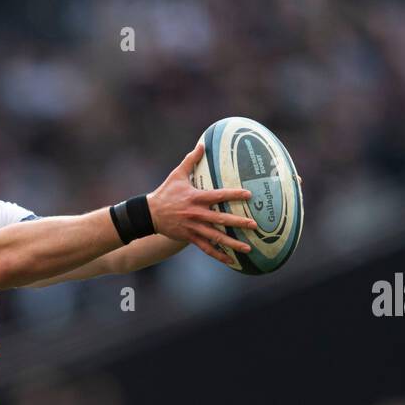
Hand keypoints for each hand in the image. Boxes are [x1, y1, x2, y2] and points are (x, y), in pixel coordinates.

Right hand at [147, 142, 256, 265]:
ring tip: (248, 248)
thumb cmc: (165, 193)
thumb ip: (191, 160)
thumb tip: (202, 144)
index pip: (219, 196)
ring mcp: (193, 228)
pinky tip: (231, 261)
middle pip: (221, 220)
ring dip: (233, 244)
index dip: (234, 195)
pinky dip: (219, 255)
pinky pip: (206, 248)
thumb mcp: (177, 174)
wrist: (149, 214)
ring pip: (216, 238)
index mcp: (196, 198)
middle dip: (239, 223)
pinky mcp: (189, 238)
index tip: (249, 196)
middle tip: (255, 225)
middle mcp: (196, 214)